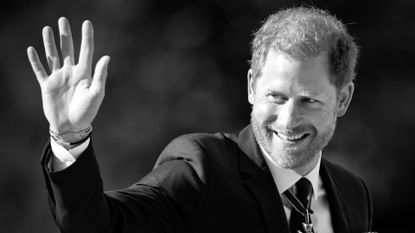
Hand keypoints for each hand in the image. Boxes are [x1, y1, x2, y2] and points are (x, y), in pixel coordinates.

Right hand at [27, 17, 109, 132]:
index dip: (87, 37)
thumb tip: (107, 57)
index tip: (87, 23)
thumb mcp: (96, 93)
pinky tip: (32, 50)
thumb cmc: (87, 111)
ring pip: (53, 56)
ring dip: (49, 43)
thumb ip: (100, 75)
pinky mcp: (47, 85)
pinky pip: (40, 70)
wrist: (71, 126)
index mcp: (84, 73)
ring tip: (47, 29)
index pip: (86, 50)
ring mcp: (59, 78)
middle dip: (65, 35)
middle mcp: (71, 72)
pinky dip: (35, 61)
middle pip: (68, 49)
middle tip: (62, 20)